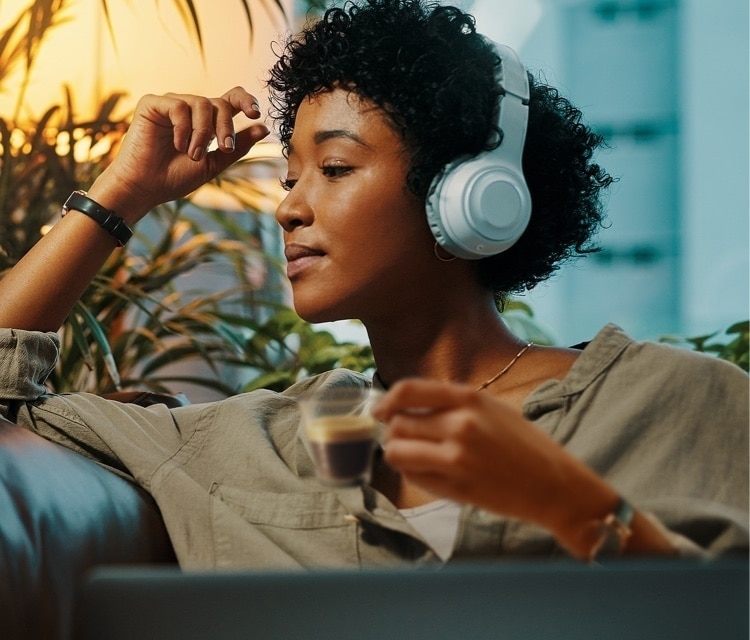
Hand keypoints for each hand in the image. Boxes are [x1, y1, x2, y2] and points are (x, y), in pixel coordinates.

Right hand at [89, 87, 269, 220]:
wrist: (146, 187)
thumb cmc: (176, 178)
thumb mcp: (215, 163)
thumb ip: (238, 146)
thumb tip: (264, 127)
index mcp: (206, 121)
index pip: (231, 99)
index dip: (246, 100)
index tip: (256, 113)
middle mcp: (190, 109)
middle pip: (220, 103)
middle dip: (226, 127)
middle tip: (223, 148)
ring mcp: (171, 104)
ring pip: (202, 104)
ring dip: (203, 132)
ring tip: (193, 154)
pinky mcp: (152, 104)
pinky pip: (179, 106)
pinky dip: (183, 128)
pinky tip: (178, 144)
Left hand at [373, 378, 616, 539]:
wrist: (555, 485)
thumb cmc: (526, 445)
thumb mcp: (493, 408)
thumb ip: (453, 403)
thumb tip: (409, 406)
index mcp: (469, 398)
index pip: (408, 390)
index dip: (386, 400)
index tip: (380, 410)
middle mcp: (460, 423)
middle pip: (397, 422)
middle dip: (394, 430)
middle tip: (405, 439)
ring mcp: (456, 457)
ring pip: (396, 450)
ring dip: (398, 452)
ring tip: (413, 456)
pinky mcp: (455, 486)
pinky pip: (412, 476)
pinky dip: (412, 474)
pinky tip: (429, 473)